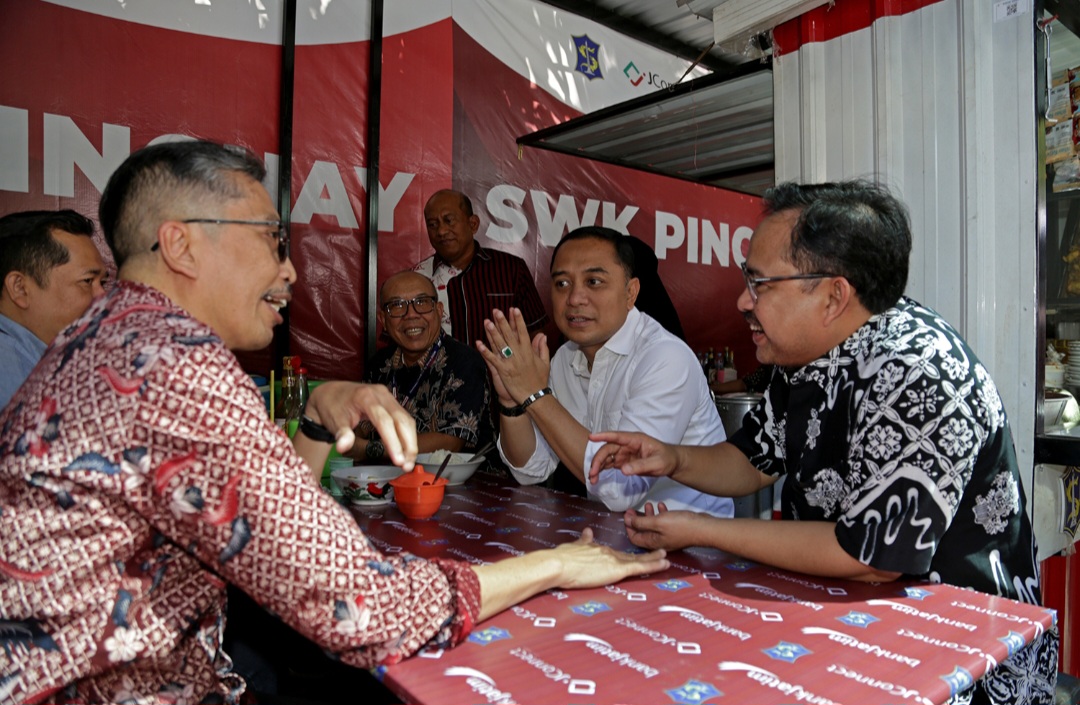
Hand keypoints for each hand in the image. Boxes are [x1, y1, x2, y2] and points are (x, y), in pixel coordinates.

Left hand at [305, 382, 417, 468]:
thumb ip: (341, 434)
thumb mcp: (334, 421)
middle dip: (408, 444)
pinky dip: (407, 435)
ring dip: (410, 441)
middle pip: (401, 419)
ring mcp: (388, 397)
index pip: (384, 421)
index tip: (398, 460)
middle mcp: (380, 394)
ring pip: (406, 419)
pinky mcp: (391, 402)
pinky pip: (404, 418)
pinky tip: (406, 450)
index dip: (393, 441)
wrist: (332, 393)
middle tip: (407, 465)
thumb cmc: (332, 407)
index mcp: (365, 397)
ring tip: (408, 461)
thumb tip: (343, 447)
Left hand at [476, 308, 549, 403]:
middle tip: (496, 311)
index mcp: (528, 351)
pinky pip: (492, 359)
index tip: (514, 309)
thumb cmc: (539, 380)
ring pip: (500, 345)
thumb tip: (542, 335)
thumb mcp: (544, 362)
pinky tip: (479, 343)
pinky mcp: (503, 371)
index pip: (523, 332)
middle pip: (509, 335)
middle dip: (503, 322)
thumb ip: (542, 348)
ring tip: (487, 322)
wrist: (534, 397)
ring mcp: (510, 362)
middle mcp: (519, 355)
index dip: (518, 320)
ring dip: (492, 333)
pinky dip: (485, 351)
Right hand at [550, 527, 667, 588]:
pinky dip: (653, 565)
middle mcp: (609, 552)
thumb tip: (587, 531)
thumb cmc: (562, 559)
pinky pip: (640, 567)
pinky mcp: (617, 569)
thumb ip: (583, 540)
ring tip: (665, 556)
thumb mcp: (574, 547)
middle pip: (631, 555)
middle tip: (659, 552)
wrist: (559, 564)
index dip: (629, 554)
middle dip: (646, 554)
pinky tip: (664, 564)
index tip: (637, 553)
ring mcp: (614, 560)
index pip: (618, 553)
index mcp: (599, 549)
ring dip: (653, 558)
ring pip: (638, 559)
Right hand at [588, 431, 677, 483]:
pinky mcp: (623, 462)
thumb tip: (623, 470)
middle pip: (608, 449)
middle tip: (592, 473)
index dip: (603, 435)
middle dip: (598, 460)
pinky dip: (602, 470)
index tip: (591, 437)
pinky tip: (596, 478)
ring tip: (592, 479)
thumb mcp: (657, 463)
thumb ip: (641, 466)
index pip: (617, 436)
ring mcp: (624, 453)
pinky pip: (609, 464)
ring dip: (597, 466)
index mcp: (635, 440)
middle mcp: (627, 445)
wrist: (671, 463)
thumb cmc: (666, 458)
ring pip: (606, 457)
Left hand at [623, 504, 711, 551]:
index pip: (634, 538)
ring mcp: (669, 537)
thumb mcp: (657, 522)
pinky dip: (661, 514)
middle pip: (643, 532)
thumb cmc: (681, 525)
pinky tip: (662, 505)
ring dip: (649, 515)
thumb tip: (628, 521)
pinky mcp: (676, 531)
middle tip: (633, 509)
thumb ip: (641, 522)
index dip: (628, 526)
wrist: (703, 528)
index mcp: (652, 543)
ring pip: (654, 526)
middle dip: (637, 520)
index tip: (627, 514)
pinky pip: (665, 523)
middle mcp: (659, 542)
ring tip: (648, 504)